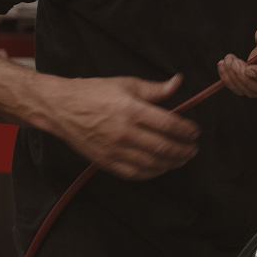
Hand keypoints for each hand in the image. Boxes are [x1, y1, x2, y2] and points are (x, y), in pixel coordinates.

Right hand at [45, 74, 199, 180]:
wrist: (61, 107)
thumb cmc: (92, 93)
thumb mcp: (125, 83)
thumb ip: (155, 89)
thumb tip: (178, 82)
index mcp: (132, 110)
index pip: (169, 124)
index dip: (186, 130)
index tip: (195, 131)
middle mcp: (125, 132)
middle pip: (163, 147)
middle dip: (183, 150)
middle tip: (193, 148)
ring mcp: (115, 150)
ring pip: (151, 163)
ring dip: (171, 163)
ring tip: (181, 159)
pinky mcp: (105, 161)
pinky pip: (134, 173)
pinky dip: (151, 173)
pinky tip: (160, 167)